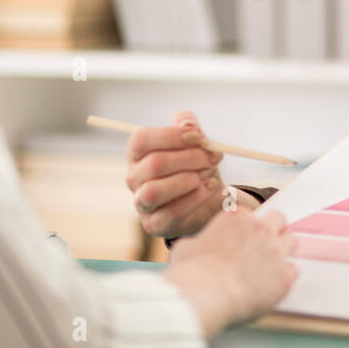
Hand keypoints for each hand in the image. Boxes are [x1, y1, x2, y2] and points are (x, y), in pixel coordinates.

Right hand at [126, 111, 224, 238]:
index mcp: (137, 153)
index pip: (141, 140)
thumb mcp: (194, 140)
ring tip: (208, 174)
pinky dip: (194, 198)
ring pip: (154, 191)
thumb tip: (188, 123)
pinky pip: (171, 212)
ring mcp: (141, 203)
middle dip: (190, 158)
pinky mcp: (154, 224)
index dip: (171, 135)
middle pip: (154, 164)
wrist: (208, 196)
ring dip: (188, 179)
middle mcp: (134, 178)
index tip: (199, 136)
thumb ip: (189, 125)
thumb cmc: (195, 163)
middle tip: (214, 156)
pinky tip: (209, 187)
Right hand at [167, 209, 298, 333]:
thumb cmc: (191, 271)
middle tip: (264, 247)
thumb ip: (199, 242)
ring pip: (291, 240)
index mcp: (237, 217)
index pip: (251, 215)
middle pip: (278, 219)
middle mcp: (260, 228)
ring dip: (283, 250)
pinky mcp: (284, 275)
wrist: (206, 293)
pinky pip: (293, 270)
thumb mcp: (186, 247)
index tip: (242, 240)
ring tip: (271, 265)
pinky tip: (272, 286)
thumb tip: (196, 247)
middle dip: (273, 230)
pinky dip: (284, 277)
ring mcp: (275, 250)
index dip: (247, 229)